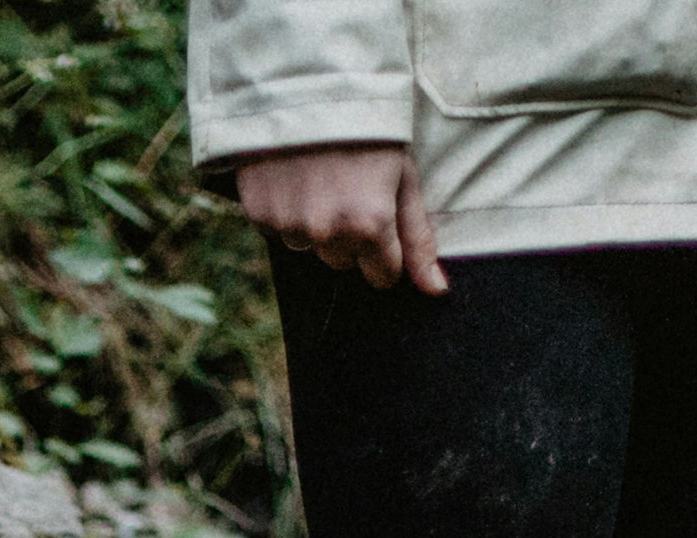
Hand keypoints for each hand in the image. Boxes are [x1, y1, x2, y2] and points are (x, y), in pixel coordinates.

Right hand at [236, 143, 448, 295]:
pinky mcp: (260, 216)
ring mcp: (290, 226)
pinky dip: (286, 211)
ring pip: (308, 247)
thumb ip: (418, 238)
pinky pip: (278, 231)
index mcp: (369, 225)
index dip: (384, 250)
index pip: (382, 276)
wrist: (308, 88)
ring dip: (313, 223)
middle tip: (347, 187)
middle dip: (348, 235)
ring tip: (317, 177)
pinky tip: (293, 177)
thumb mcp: (403, 177)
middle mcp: (327, 233)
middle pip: (342, 262)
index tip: (379, 218)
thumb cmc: (368, 130)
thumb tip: (436, 291)